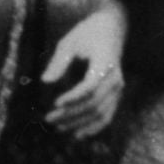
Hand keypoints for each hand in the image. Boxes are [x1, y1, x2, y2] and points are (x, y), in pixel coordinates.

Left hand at [43, 7, 125, 139]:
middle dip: (72, 113)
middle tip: (48, 119)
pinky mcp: (116, 93)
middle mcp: (115, 78)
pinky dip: (95, 126)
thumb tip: (45, 81)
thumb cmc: (86, 33)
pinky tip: (79, 135)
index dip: (74, 97)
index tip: (56, 103)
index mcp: (105, 63)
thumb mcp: (69, 42)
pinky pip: (108, 114)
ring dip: (80, 122)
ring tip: (58, 127)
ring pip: (101, 112)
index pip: (91, 86)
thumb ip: (58, 62)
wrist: (111, 28)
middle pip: (95, 102)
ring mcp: (118, 87)